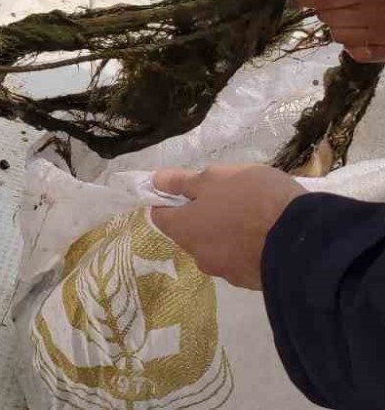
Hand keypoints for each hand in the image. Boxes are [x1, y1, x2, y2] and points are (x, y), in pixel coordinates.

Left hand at [150, 164, 305, 289]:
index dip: (170, 201)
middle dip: (203, 217)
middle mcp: (199, 256)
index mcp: (184, 230)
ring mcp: (226, 273)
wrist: (303, 240)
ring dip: (227, 235)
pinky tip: (267, 236)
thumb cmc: (254, 200)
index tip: (189, 190)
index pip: (161, 216)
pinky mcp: (252, 282)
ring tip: (254, 217)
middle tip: (230, 198)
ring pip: (217, 248)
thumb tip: (155, 182)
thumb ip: (183, 181)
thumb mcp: (216, 177)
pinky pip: (242, 261)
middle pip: (191, 233)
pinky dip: (248, 249)